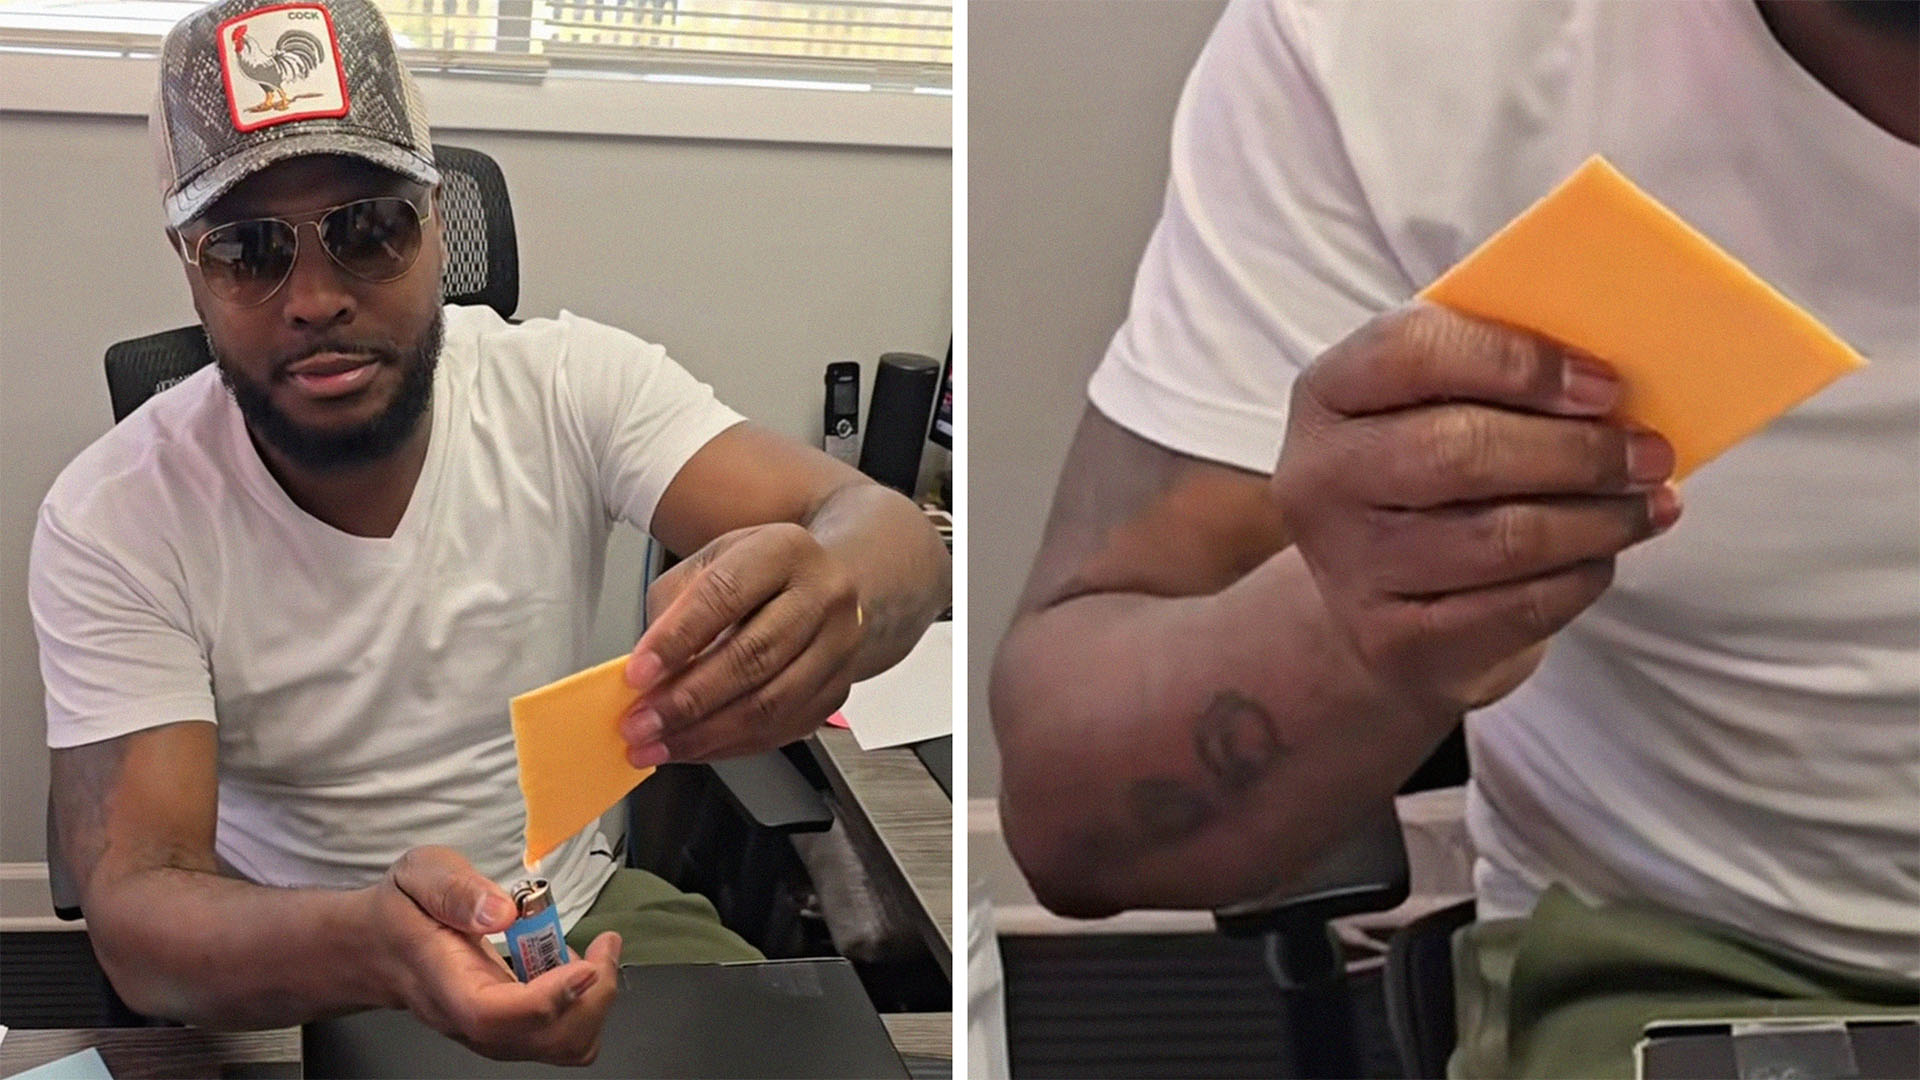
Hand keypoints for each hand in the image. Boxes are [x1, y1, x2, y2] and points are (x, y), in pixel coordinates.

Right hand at [370, 846, 620, 1064]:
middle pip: (541, 1041)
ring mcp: (490, 1032)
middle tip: (603, 947)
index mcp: (442, 979)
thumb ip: (456, 889)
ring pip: (558, 1047)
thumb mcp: (420, 873)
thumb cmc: (401, 909)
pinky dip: (584, 1006)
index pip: (492, 1014)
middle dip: (591, 998)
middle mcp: (467, 1019)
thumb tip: (501, 912)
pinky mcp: (509, 1031)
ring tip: (590, 956)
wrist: (377, 948)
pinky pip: (559, 1038)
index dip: (548, 998)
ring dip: (593, 1004)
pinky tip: (573, 968)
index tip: (586, 964)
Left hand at [620, 522, 862, 763]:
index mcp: (784, 551)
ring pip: (770, 703)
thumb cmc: (757, 576)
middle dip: (687, 699)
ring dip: (706, 733)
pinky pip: (782, 728)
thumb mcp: (709, 565)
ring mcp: (839, 646)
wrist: (821, 585)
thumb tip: (646, 675)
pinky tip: (695, 747)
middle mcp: (823, 595)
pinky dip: (731, 746)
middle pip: (753, 656)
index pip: (725, 595)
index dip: (677, 639)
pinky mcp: (839, 689)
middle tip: (640, 724)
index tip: (637, 675)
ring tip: (659, 745)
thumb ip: (674, 611)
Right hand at [1271, 303, 1680, 713]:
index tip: (1603, 384)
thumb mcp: (1428, 407)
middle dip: (1577, 451)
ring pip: (1502, 537)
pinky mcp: (1393, 641)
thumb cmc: (1424, 481)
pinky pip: (1516, 606)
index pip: (1409, 351)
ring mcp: (1350, 567)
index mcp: (1327, 394)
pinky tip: (1603, 556)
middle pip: (1460, 449)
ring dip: (1598, 518)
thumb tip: (1611, 368)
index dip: (1515, 361)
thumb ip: (1492, 371)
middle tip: (1650, 454)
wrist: (1373, 606)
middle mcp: (1320, 479)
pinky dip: (1580, 577)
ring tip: (1646, 504)